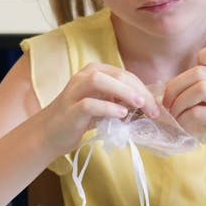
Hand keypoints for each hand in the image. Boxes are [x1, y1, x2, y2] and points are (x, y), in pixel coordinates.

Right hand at [37, 63, 158, 156]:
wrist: (49, 134)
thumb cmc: (79, 120)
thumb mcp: (103, 105)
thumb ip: (120, 101)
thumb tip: (148, 106)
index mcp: (95, 72)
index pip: (125, 75)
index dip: (143, 89)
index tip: (156, 107)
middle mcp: (84, 76)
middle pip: (118, 75)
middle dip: (139, 91)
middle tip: (153, 110)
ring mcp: (75, 91)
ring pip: (101, 81)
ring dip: (124, 92)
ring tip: (139, 105)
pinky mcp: (70, 109)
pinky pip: (89, 104)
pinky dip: (107, 107)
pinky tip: (121, 115)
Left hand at [162, 43, 205, 170]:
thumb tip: (169, 86)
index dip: (204, 57)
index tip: (191, 80)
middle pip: (199, 72)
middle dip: (175, 88)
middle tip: (168, 104)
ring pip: (200, 89)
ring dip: (179, 104)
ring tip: (175, 115)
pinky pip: (199, 113)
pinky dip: (184, 120)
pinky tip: (185, 127)